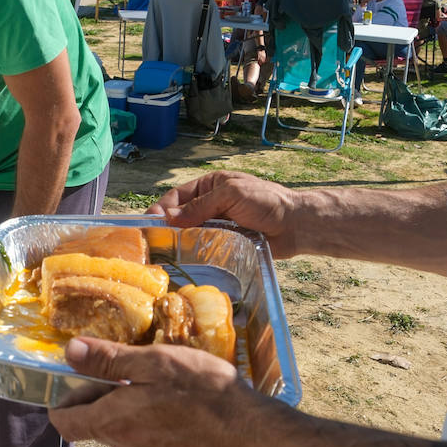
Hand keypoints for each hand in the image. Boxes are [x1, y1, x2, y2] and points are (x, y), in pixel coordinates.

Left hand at [48, 338, 266, 446]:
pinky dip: (152, 424)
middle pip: (96, 423)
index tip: (77, 378)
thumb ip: (109, 360)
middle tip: (129, 368)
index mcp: (113, 422)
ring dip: (130, 409)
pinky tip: (179, 407)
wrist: (252, 437)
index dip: (63, 401)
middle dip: (103, 396)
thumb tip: (70, 351)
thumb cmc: (204, 394)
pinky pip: (149, 443)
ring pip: (124, 433)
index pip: (65, 423)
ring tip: (158, 384)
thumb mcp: (155, 363)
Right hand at [149, 171, 301, 257]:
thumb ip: (201, 205)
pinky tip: (187, 261)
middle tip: (154, 243)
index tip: (150, 223)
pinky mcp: (226, 244)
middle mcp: (211, 204)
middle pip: (181, 216)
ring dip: (181, 241)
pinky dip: (195, 253)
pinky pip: (205, 248)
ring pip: (191, 233)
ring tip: (167, 254)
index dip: (162, 209)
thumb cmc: (267, 201)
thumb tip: (170, 217)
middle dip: (168, 227)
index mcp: (210, 186)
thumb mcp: (231, 195)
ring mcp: (218, 225)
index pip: (177, 196)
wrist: (295, 225)